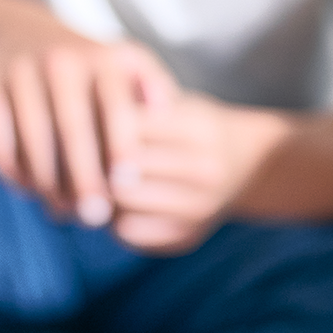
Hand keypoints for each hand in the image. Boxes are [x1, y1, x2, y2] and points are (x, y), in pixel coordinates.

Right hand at [0, 18, 176, 225]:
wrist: (10, 32)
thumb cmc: (83, 63)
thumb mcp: (122, 62)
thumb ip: (152, 86)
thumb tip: (168, 114)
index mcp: (100, 58)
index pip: (116, 109)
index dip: (121, 149)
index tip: (127, 185)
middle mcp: (58, 61)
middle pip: (72, 130)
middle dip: (85, 179)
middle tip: (94, 216)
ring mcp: (15, 74)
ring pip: (33, 142)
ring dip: (49, 184)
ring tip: (64, 211)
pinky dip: (14, 173)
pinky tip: (31, 190)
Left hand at [106, 92, 293, 254]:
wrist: (247, 164)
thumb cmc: (192, 126)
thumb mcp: (176, 101)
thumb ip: (137, 96)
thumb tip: (90, 107)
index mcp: (200, 128)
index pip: (128, 127)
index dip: (101, 125)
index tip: (89, 122)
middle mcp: (206, 170)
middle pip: (122, 169)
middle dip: (98, 163)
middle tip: (84, 156)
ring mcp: (201, 208)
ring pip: (124, 203)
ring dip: (105, 193)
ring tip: (102, 179)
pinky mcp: (188, 236)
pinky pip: (130, 232)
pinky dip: (117, 218)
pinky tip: (122, 204)